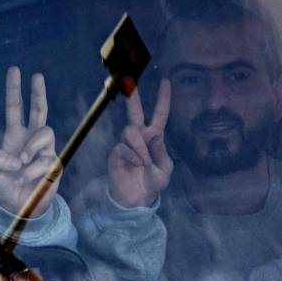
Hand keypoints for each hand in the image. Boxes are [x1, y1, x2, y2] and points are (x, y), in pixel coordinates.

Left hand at [0, 67, 57, 214]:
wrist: (18, 207)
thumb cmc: (2, 187)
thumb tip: (12, 155)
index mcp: (14, 136)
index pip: (15, 108)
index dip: (14, 90)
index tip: (14, 70)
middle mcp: (31, 139)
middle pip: (39, 109)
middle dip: (37, 92)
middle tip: (36, 75)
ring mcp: (45, 150)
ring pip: (45, 133)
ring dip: (31, 148)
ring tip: (21, 164)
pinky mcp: (55, 163)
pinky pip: (46, 159)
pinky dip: (33, 170)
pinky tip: (27, 179)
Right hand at [108, 80, 172, 207]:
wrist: (137, 199)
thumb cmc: (153, 182)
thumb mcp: (165, 168)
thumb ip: (161, 151)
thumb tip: (154, 134)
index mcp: (154, 137)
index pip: (159, 114)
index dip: (163, 99)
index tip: (166, 82)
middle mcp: (139, 137)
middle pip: (135, 113)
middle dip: (133, 98)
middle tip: (129, 82)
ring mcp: (126, 144)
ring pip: (130, 132)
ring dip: (139, 146)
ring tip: (143, 162)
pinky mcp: (116, 153)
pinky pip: (124, 147)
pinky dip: (133, 156)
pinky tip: (136, 165)